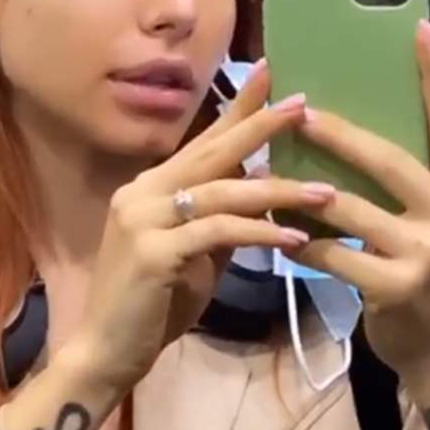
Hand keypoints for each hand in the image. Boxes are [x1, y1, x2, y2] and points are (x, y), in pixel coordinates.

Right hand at [74, 64, 337, 392]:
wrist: (106, 351)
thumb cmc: (150, 307)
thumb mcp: (195, 256)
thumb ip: (221, 222)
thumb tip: (261, 189)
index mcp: (148, 188)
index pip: (200, 142)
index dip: (236, 111)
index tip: (270, 78)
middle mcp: (141, 193)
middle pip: (210, 153)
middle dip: (259, 127)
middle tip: (301, 106)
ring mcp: (143, 219)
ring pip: (219, 192)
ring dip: (277, 191)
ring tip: (323, 192)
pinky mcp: (152, 251)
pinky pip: (216, 232)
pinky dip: (258, 232)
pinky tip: (293, 237)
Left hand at [284, 20, 429, 390]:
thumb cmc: (421, 273)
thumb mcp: (423, 221)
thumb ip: (401, 182)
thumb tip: (347, 132)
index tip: (420, 30)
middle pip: (390, 160)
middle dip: (341, 134)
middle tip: (300, 109)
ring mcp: (425, 251)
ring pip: (349, 208)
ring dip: (301, 191)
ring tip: (265, 170)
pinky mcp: (396, 287)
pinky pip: (332, 254)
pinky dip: (300, 240)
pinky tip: (276, 230)